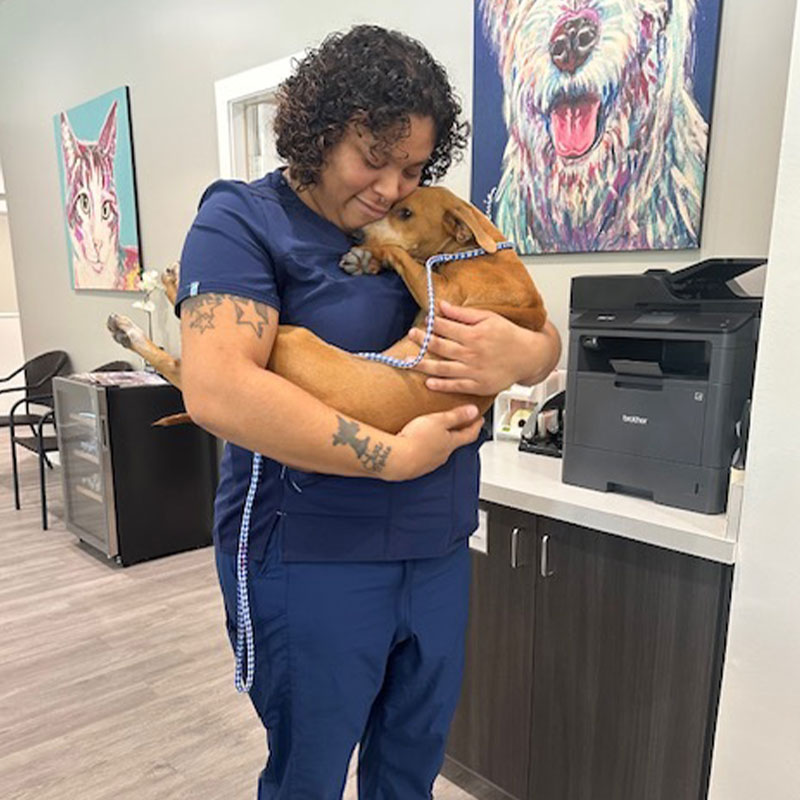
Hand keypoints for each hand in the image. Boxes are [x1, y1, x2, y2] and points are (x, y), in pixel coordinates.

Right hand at [390, 404, 483, 480]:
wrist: (396, 459)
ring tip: (434, 432)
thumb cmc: (415, 440)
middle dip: (458, 434)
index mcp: (451, 443)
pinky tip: (417, 444)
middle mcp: (443, 455)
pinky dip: (426, 449)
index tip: (479, 419)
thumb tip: (473, 411)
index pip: (470, 434)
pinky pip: (425, 456)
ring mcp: (430, 463)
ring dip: (440, 442)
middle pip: (455, 443)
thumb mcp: (439, 421)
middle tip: (458, 424)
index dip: (476, 425)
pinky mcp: (417, 467)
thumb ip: (456, 416)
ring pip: (440, 451)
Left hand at [407, 300, 545, 394]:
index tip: (423, 322)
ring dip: (423, 364)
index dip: (432, 324)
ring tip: (409, 361)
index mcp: (474, 334)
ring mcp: (474, 371)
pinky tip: (428, 382)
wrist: (529, 356)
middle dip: (422, 340)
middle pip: (440, 346)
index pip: (445, 327)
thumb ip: (463, 313)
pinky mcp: (478, 386)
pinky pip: (456, 386)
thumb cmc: (509, 335)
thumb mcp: (488, 318)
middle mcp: (472, 353)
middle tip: (411, 336)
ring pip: (443, 368)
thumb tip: (442, 305)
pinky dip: (441, 385)